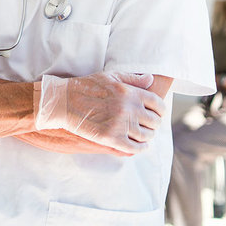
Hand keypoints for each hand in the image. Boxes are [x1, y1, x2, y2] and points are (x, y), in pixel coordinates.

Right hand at [35, 72, 165, 153]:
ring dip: (148, 136)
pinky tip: (139, 145)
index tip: (156, 113)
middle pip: (154, 121)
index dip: (160, 110)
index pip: (158, 105)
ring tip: (144, 134)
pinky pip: (135, 148)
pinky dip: (141, 147)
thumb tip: (151, 79)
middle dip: (154, 123)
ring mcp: (121, 125)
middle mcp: (128, 109)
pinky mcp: (111, 139)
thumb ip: (133, 79)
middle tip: (149, 124)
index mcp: (130, 93)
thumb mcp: (110, 77)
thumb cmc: (87, 86)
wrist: (66, 101)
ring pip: (146, 136)